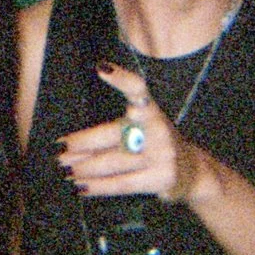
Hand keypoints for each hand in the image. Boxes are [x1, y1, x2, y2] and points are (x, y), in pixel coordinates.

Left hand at [56, 63, 197, 203]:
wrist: (194, 172)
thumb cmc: (157, 144)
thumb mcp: (144, 126)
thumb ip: (116, 128)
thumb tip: (73, 142)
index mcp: (151, 111)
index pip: (137, 90)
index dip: (122, 79)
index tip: (101, 68)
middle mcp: (158, 130)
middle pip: (112, 134)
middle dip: (82, 143)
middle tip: (60, 148)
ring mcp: (161, 155)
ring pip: (112, 162)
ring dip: (85, 167)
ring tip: (66, 168)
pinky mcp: (160, 178)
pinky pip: (121, 183)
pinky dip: (99, 186)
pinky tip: (83, 186)